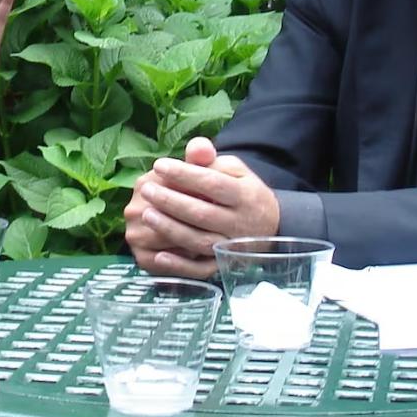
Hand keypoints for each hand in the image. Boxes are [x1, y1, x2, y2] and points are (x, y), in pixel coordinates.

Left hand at [124, 137, 280, 278]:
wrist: (270, 225)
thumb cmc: (242, 191)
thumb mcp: (234, 170)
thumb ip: (211, 160)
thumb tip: (196, 147)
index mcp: (244, 195)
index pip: (212, 184)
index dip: (185, 175)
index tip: (159, 165)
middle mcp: (239, 223)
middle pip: (203, 214)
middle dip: (171, 202)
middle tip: (147, 190)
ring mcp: (231, 247)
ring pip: (199, 242)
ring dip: (171, 230)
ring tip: (146, 214)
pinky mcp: (223, 265)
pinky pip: (201, 270)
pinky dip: (181, 266)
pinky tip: (159, 256)